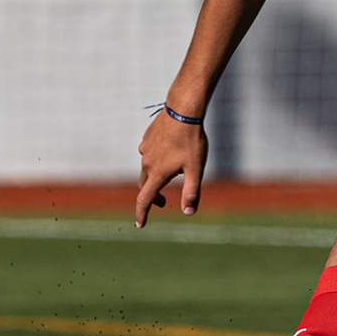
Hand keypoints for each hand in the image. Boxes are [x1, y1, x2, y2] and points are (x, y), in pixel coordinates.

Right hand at [134, 111, 207, 225]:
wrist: (183, 111)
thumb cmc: (192, 141)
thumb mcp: (196, 169)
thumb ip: (192, 192)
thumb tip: (188, 212)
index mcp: (157, 173)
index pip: (145, 199)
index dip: (142, 214)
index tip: (140, 224)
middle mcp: (146, 162)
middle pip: (145, 185)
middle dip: (152, 196)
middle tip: (164, 202)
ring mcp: (145, 149)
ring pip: (147, 168)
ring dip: (156, 175)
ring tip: (175, 170)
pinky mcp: (147, 138)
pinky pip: (149, 153)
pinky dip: (156, 159)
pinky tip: (170, 152)